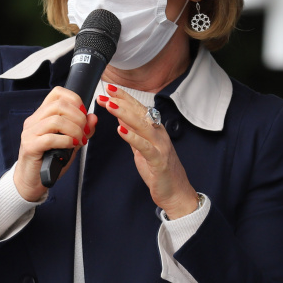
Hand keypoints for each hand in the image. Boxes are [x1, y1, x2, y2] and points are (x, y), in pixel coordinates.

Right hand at [13, 87, 97, 200]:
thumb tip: (93, 117)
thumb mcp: (70, 143)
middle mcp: (34, 120)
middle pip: (59, 104)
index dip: (75, 99)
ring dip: (74, 130)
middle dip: (78, 117)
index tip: (84, 113)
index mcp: (42, 115)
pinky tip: (71, 146)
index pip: (57, 93)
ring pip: (55, 120)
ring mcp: (30, 133)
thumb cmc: (49, 161)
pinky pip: (50, 138)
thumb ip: (82, 130)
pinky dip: (66, 141)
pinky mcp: (30, 147)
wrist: (32, 181)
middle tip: (84, 131)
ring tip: (79, 140)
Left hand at [96, 84, 199, 218]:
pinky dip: (133, 138)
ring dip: (125, 114)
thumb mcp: (142, 148)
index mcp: (155, 130)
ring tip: (110, 105)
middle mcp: (159, 134)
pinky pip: (145, 147)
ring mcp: (160, 146)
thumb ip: (133, 133)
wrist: (176, 193)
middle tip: (106, 92)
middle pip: (140, 113)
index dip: (125, 98)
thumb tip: (121, 117)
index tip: (110, 89)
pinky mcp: (159, 161)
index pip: (139, 109)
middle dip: (122, 101)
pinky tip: (121, 130)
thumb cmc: (159, 170)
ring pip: (142, 125)